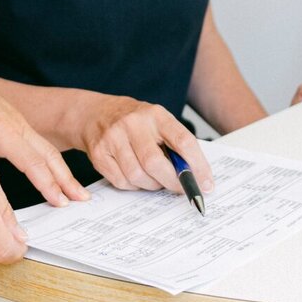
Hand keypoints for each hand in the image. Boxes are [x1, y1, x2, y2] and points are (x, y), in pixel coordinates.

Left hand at [0, 43, 88, 207]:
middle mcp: (17, 125)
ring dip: (64, 172)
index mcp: (1, 129)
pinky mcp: (18, 123)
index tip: (60, 202)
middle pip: (49, 155)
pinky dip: (53, 162)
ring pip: (48, 149)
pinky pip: (40, 145)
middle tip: (82, 200)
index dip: (47, 184)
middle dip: (67, 179)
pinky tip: (57, 175)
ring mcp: (20, 123)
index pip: (31, 161)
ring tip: (78, 192)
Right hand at [75, 93, 214, 195]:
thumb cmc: (134, 122)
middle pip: (156, 163)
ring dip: (152, 185)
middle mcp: (133, 124)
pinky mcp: (99, 154)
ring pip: (138, 176)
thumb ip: (175, 144)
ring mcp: (113, 138)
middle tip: (180, 188)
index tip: (206, 183)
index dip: (198, 166)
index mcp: (156, 114)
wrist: (95, 113)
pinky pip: (121, 182)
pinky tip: (136, 177)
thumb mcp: (157, 122)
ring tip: (155, 179)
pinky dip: (133, 186)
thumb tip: (196, 176)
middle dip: (172, 182)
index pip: (182, 141)